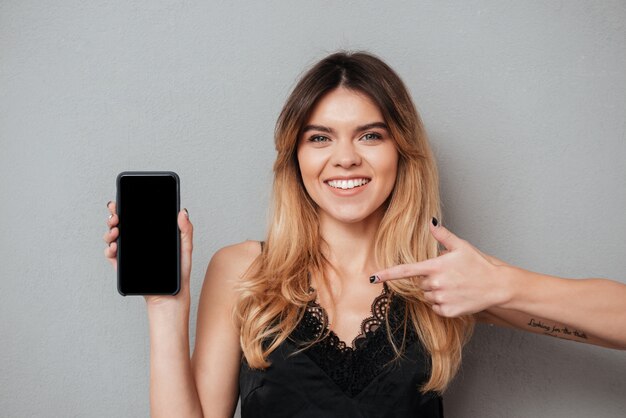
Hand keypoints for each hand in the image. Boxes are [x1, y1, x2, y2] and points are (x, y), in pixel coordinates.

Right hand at [103, 201, 192, 307]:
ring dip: (110, 231)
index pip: (136, 217)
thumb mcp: (185, 249)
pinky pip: (112, 256)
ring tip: (116, 230)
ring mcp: (129, 254)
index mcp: (151, 235)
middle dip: (114, 216)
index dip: (126, 207)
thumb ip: (185, 230)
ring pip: (113, 238)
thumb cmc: (179, 273)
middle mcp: (138, 242)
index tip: (121, 201)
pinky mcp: (123, 267)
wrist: (170, 296)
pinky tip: (114, 247)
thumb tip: (183, 211)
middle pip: (121, 224)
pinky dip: (110, 250)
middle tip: (116, 215)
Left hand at [370, 219, 509, 317]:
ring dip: (434, 292)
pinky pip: (436, 308)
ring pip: (427, 296)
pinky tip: (456, 296)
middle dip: (428, 280)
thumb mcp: (461, 246)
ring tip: (453, 285)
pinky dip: (442, 303)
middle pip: (419, 284)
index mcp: (435, 267)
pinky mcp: (448, 311)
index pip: (405, 271)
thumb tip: (430, 222)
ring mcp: (442, 299)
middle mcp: (436, 284)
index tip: (373, 277)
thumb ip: (442, 235)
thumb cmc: (479, 264)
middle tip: (447, 275)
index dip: (387, 274)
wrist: (497, 286)